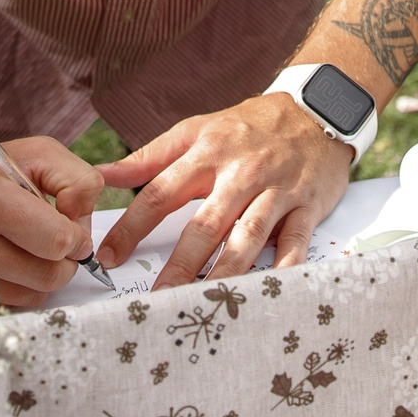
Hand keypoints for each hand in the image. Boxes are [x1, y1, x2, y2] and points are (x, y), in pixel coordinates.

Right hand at [0, 134, 100, 314]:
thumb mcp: (36, 153)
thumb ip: (77, 181)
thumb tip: (85, 226)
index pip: (56, 241)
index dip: (76, 236)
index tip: (71, 228)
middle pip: (48, 276)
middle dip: (63, 260)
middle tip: (55, 241)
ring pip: (31, 297)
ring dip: (40, 276)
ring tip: (25, 248)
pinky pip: (6, 310)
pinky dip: (14, 290)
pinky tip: (2, 263)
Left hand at [95, 92, 352, 289]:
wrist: (316, 110)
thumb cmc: (248, 127)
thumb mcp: (197, 130)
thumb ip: (149, 158)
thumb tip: (100, 174)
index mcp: (207, 151)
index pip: (160, 193)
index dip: (131, 227)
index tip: (108, 257)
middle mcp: (240, 172)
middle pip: (204, 225)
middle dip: (179, 266)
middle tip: (156, 299)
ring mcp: (276, 190)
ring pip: (246, 238)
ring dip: (224, 275)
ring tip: (203, 306)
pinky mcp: (307, 206)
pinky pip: (295, 243)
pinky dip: (283, 270)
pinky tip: (265, 295)